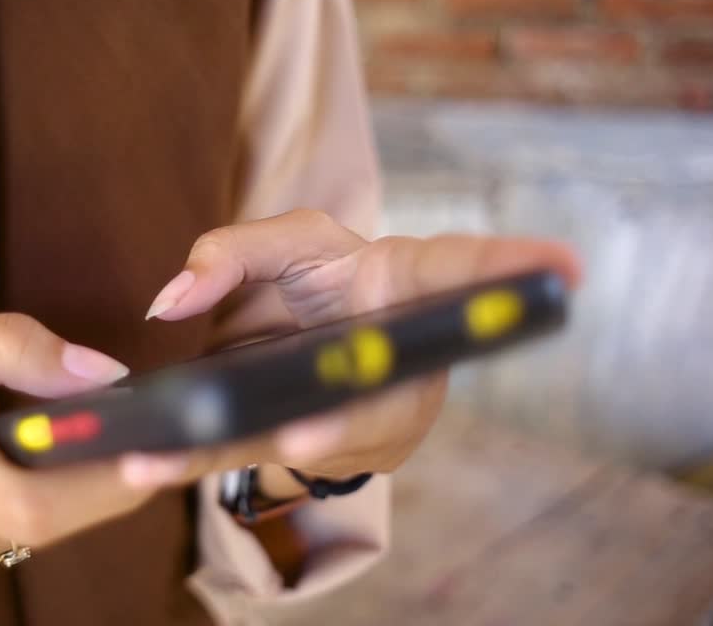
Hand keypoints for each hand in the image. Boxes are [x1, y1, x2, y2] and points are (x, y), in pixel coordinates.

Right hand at [0, 312, 183, 618]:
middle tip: (188, 429)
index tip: (171, 446)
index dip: (107, 481)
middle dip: (124, 477)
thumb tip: (99, 372)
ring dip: (88, 486)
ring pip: (33, 531)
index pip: (26, 500)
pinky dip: (43, 497)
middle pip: (48, 521)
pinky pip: (3, 536)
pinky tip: (52, 455)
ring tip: (134, 431)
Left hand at [122, 209, 580, 487]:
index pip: (462, 272)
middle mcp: (407, 362)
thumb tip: (170, 300)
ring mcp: (376, 420)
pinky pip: (259, 458)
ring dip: (248, 451)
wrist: (301, 341)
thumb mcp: (279, 245)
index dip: (513, 272)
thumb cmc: (311, 282)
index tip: (566, 269)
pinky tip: (145, 466)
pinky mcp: (323, 454)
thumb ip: (227, 251)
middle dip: (347, 418)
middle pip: (384, 392)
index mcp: (408, 285)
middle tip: (298, 433)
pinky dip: (200, 462)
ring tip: (175, 457)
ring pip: (313, 440)